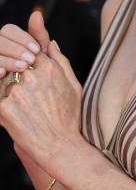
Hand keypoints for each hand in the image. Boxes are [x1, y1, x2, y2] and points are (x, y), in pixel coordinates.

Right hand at [0, 11, 49, 81]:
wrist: (32, 101)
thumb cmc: (36, 78)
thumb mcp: (40, 56)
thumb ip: (38, 36)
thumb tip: (37, 13)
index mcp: (8, 41)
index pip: (9, 30)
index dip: (22, 38)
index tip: (37, 50)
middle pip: (0, 39)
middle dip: (16, 49)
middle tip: (30, 60)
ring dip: (7, 59)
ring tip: (22, 67)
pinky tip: (3, 73)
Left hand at [0, 39, 81, 173]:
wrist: (58, 146)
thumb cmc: (68, 117)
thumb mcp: (73, 84)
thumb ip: (61, 60)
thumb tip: (51, 43)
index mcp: (49, 68)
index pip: (31, 51)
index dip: (28, 56)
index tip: (28, 64)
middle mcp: (31, 76)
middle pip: (16, 65)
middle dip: (19, 74)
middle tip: (30, 93)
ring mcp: (16, 91)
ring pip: (6, 81)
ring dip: (11, 89)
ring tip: (27, 107)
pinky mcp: (3, 108)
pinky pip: (0, 98)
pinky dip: (6, 105)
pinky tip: (19, 115)